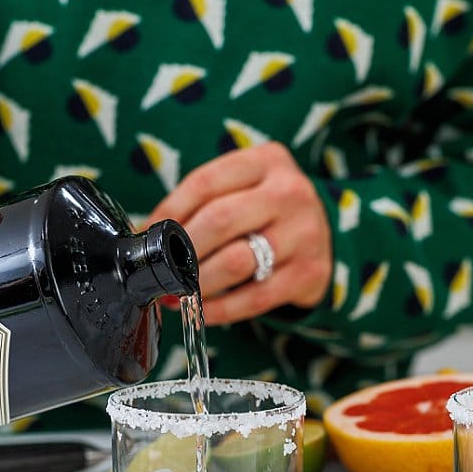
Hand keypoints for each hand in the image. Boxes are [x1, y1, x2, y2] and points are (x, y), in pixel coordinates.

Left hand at [146, 142, 331, 325]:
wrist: (328, 236)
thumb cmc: (269, 211)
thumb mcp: (246, 187)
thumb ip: (204, 201)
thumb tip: (144, 234)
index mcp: (268, 161)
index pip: (205, 183)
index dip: (169, 212)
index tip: (148, 236)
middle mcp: (290, 193)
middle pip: (219, 221)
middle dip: (180, 251)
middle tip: (161, 269)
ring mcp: (304, 234)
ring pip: (236, 262)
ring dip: (197, 283)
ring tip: (177, 293)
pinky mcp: (309, 273)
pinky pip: (254, 297)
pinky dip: (221, 309)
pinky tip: (202, 311)